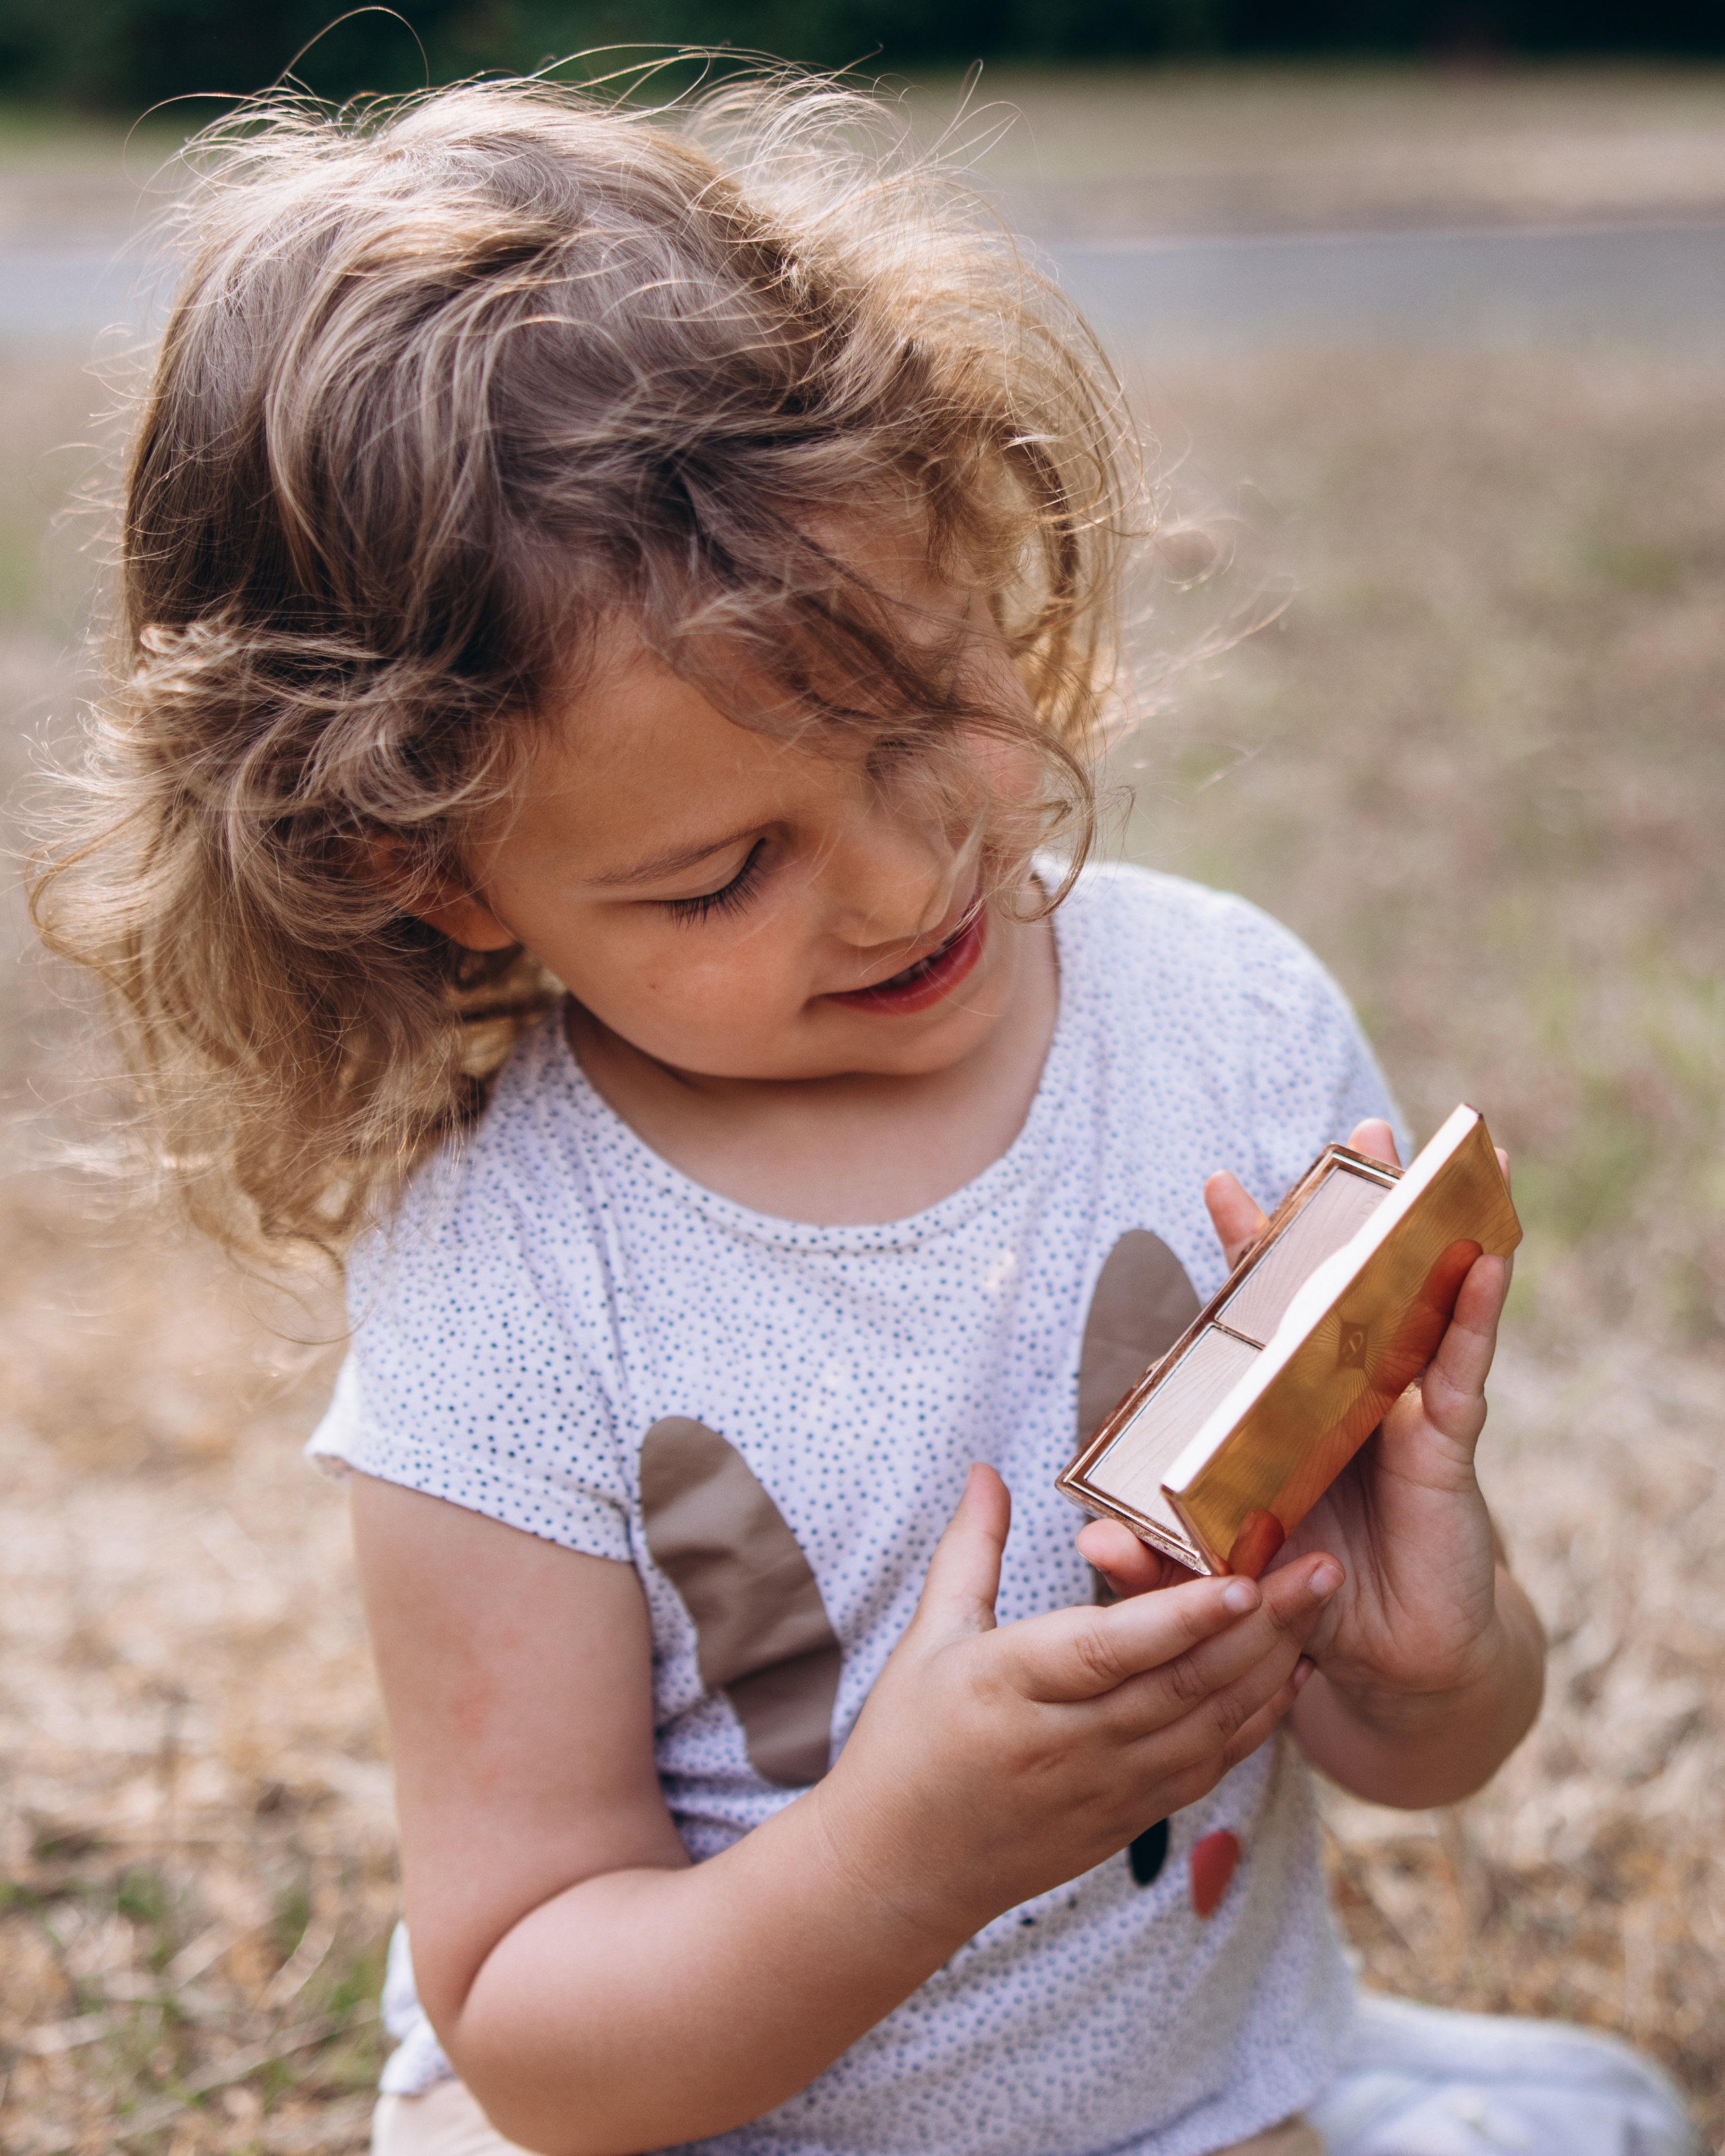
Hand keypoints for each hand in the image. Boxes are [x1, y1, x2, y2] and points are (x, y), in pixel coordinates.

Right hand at [816, 1464, 1340, 1937]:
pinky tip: (1293, 1670)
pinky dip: (1258, 1720)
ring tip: (1319, 1600)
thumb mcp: (927, 1637)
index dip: (1178, 1619)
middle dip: (1261, 1625)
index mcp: (1009, 1687)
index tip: (1239, 1581)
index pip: (1107, 1651)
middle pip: (1181, 1683)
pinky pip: (1209, 1766)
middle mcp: (1067, 1743)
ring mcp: (1106, 1788)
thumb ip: (970, 1550)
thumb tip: (988, 1469)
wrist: (903, 1868)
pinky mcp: (1131, 1817)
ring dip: (1272, 1664)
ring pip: (1209, 1725)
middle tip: (1321, 1567)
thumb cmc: (909, 1739)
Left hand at [1077, 1120, 1544, 1805]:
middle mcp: (1345, 1396)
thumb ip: (1162, 1563)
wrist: (1393, 1665)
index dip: (1247, 1253)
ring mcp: (1401, 1412)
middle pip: (1345, 1286)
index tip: (1219, 1184)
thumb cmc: (1307, 1600)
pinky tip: (1486, 1258)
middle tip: (1357, 1133)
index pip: (1263, 1317)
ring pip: (1415, 1304)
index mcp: (1286, 1412)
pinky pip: (1462, 1368)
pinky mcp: (1447, 1448)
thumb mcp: (1225, 1580)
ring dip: (1426, 1232)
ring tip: (1439, 1162)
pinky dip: (1476, 1314)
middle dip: (1348, 1211)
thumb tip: (1089, 1544)